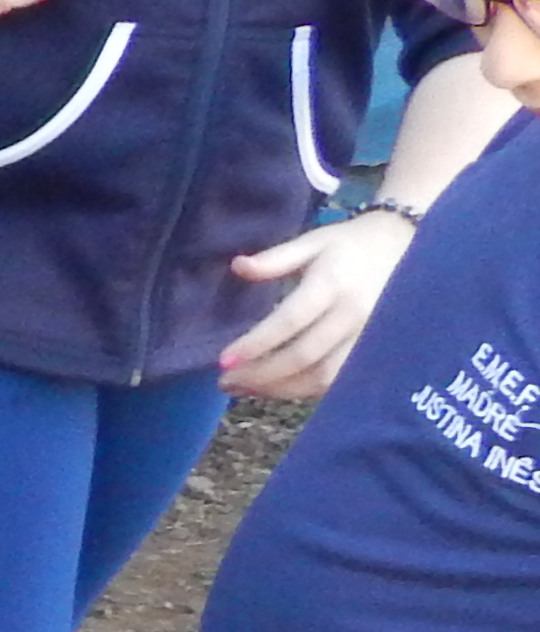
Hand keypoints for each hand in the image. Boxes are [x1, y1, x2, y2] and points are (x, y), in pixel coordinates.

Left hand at [220, 204, 413, 402]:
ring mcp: (367, 336)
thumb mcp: (313, 241)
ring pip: (321, 376)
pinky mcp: (374, 351)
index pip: (290, 321)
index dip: (256, 344)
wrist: (407, 245)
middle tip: (225, 381)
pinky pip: (337, 380)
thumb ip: (276, 258)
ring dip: (279, 388)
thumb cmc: (349, 245)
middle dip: (260, 375)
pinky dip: (303, 389)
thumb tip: (238, 266)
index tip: (223, 360)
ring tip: (244, 387)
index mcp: (333, 284)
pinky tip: (276, 387)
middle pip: (303, 356)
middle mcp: (352, 314)